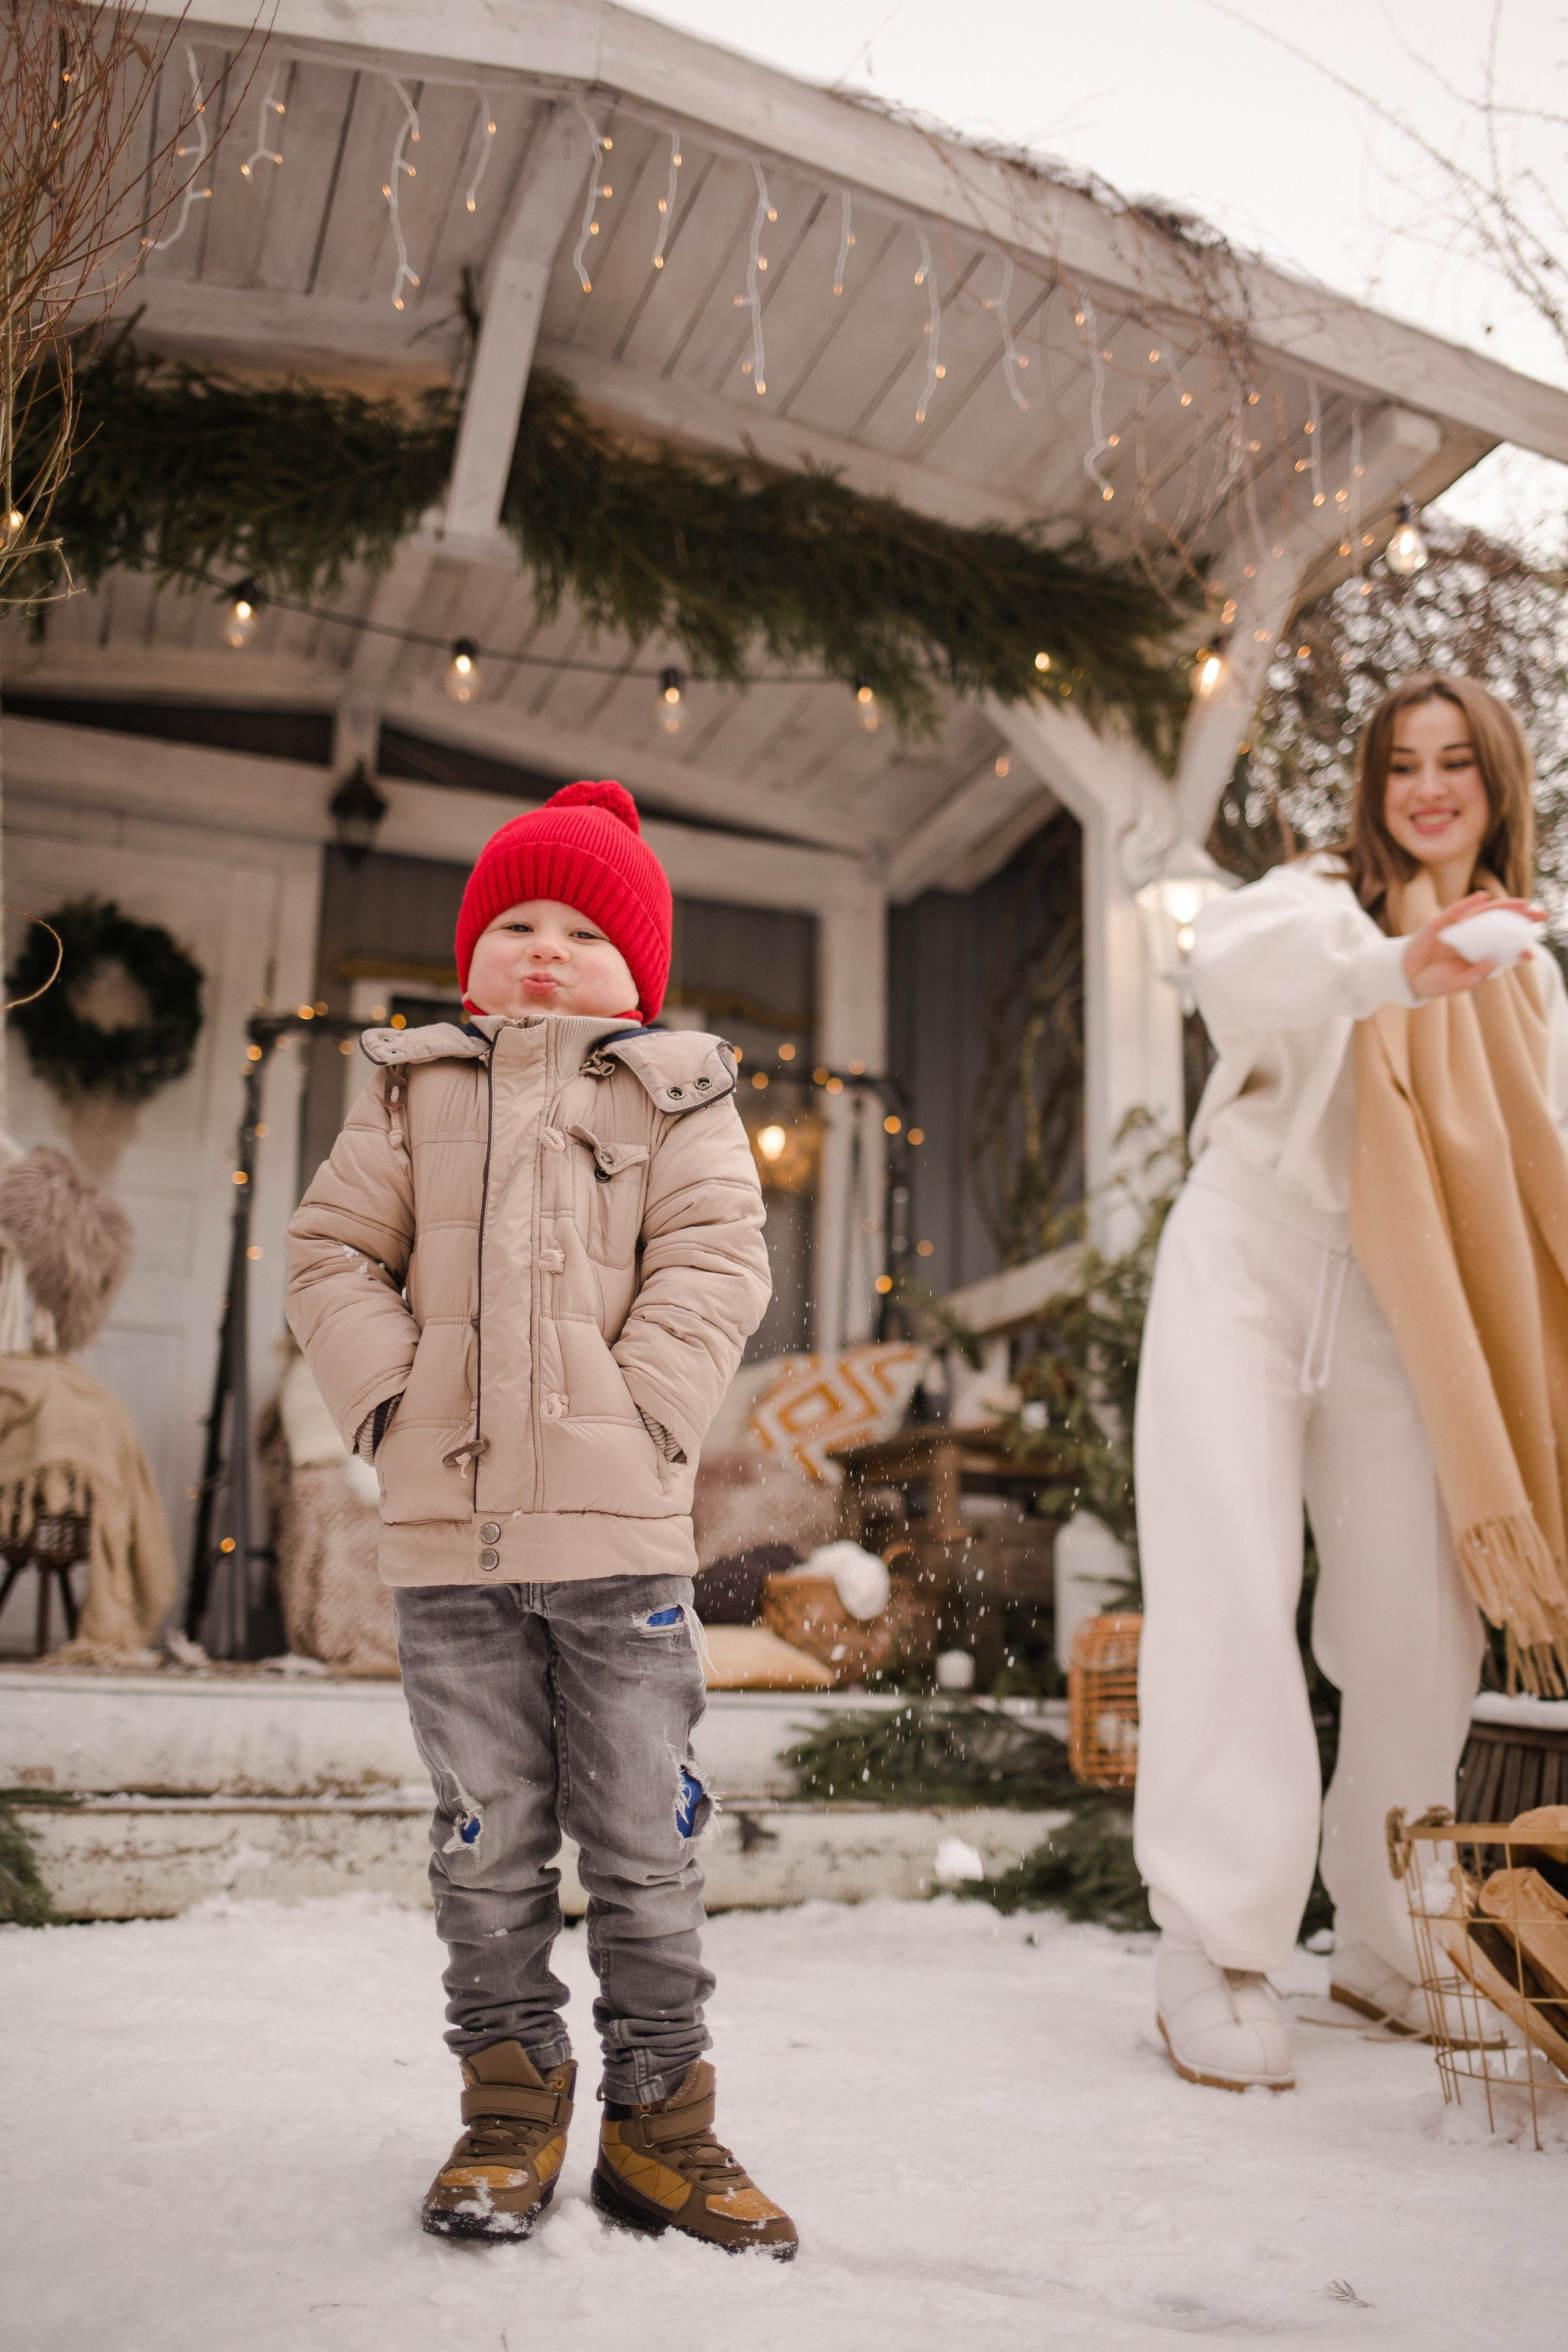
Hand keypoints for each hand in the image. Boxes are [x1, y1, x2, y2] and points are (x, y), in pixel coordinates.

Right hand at [1401, 892, 1543, 999]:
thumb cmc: (1434, 982)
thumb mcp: (1458, 984)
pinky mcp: (1441, 923)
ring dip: (1503, 906)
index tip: (1531, 954)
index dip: (1518, 948)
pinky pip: (1457, 910)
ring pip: (1484, 914)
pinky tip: (1484, 896)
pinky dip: (1470, 902)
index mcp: (1478, 954)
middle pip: (1500, 924)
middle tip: (1542, 915)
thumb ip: (1475, 977)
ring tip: (1523, 903)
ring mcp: (1457, 929)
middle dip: (1521, 919)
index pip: (1503, 947)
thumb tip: (1493, 963)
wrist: (1407, 978)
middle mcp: (1472, 939)